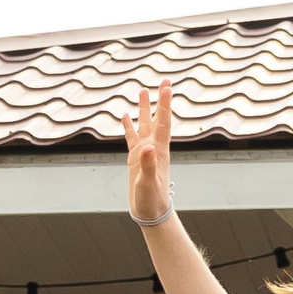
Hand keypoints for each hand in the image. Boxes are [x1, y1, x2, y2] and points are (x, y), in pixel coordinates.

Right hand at [121, 80, 174, 223]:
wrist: (151, 213)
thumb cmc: (151, 200)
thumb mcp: (147, 182)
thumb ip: (147, 164)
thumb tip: (147, 146)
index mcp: (158, 151)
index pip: (162, 122)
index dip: (164, 104)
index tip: (166, 86)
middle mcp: (154, 147)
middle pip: (157, 118)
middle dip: (160, 100)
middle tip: (165, 80)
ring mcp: (145, 152)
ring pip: (144, 125)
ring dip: (144, 109)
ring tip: (142, 91)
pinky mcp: (136, 158)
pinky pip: (132, 137)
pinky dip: (130, 125)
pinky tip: (125, 115)